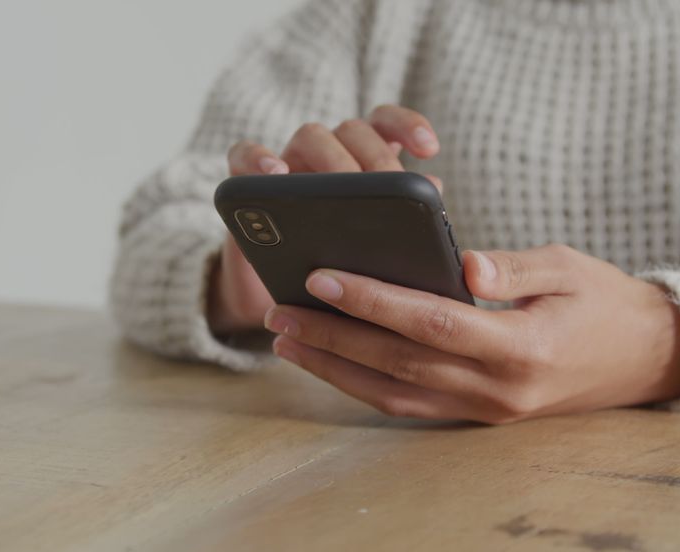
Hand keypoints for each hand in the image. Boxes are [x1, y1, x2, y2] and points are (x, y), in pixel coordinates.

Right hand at [207, 105, 442, 333]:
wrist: (286, 300)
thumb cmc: (342, 268)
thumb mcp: (379, 247)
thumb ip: (407, 216)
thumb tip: (434, 187)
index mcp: (364, 160)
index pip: (386, 124)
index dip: (409, 126)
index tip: (429, 150)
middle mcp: (328, 153)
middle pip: (354, 131)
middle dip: (376, 158)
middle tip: (389, 190)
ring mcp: (288, 163)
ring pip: (311, 135)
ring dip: (331, 158)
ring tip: (343, 189)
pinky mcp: (247, 182)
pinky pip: (244, 154)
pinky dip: (257, 157)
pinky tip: (276, 173)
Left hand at [263, 245, 679, 423]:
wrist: (646, 358)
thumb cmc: (607, 301)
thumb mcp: (569, 267)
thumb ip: (513, 266)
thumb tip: (461, 263)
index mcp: (523, 347)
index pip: (431, 322)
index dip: (373, 300)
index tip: (322, 277)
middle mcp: (499, 388)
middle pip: (399, 364)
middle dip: (334, 337)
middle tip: (279, 312)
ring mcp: (488, 409)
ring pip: (396, 395)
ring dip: (337, 370)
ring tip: (288, 340)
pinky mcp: (481, 414)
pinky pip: (413, 406)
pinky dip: (367, 387)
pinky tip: (334, 363)